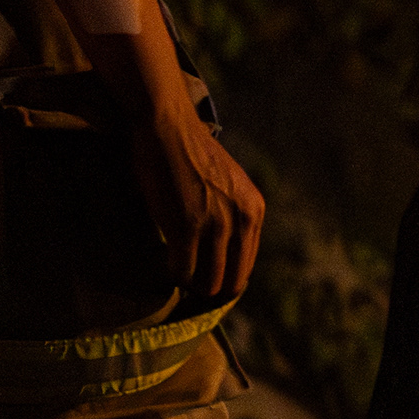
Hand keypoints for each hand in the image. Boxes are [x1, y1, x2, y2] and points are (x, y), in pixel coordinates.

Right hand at [127, 94, 264, 302]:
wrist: (167, 126)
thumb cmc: (190, 154)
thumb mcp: (227, 186)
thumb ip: (232, 215)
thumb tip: (222, 255)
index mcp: (255, 211)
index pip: (247, 267)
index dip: (227, 282)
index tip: (207, 286)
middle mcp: (242, 220)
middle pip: (232, 281)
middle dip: (210, 292)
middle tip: (189, 293)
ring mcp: (215, 224)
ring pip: (208, 282)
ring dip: (190, 286)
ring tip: (176, 279)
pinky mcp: (185, 226)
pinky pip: (181, 270)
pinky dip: (171, 276)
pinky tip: (162, 268)